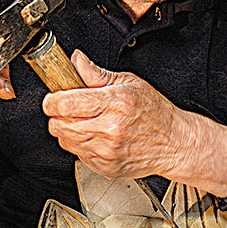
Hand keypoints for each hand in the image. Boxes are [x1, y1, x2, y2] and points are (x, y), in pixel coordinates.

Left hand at [42, 50, 226, 195]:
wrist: (174, 143)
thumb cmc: (155, 113)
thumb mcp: (129, 83)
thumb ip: (97, 73)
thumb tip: (76, 60)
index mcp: (114, 103)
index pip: (65, 103)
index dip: (51, 100)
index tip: (52, 98)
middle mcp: (108, 129)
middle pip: (59, 125)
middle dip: (58, 116)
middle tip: (68, 110)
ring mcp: (106, 151)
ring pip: (66, 141)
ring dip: (68, 131)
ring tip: (86, 123)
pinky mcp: (106, 167)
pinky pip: (78, 155)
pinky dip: (81, 145)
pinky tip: (97, 137)